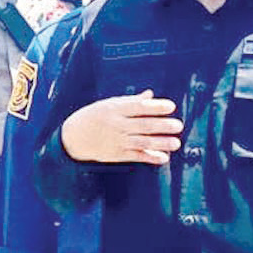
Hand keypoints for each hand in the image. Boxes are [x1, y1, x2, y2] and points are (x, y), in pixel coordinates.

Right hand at [60, 91, 182, 164]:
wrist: (73, 137)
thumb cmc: (94, 116)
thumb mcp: (108, 104)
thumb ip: (130, 101)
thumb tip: (150, 95)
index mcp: (115, 109)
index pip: (138, 107)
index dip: (155, 107)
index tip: (171, 106)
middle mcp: (116, 125)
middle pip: (143, 125)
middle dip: (162, 125)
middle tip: (178, 126)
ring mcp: (116, 140)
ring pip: (142, 142)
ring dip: (160, 143)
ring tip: (176, 143)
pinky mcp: (116, 154)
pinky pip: (136, 156)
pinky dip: (149, 157)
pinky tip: (163, 158)